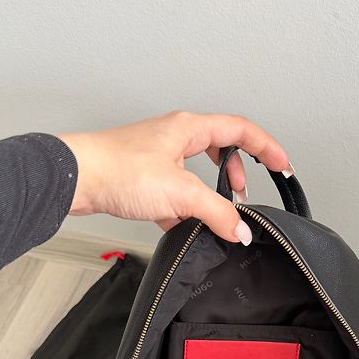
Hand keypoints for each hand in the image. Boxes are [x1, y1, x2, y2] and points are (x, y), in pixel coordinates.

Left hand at [59, 111, 292, 245]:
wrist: (75, 179)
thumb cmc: (118, 169)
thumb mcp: (180, 193)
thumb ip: (217, 213)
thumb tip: (241, 230)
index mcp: (189, 128)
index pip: (241, 130)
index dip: (267, 147)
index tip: (283, 166)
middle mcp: (175, 138)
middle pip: (220, 150)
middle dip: (235, 174)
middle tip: (241, 198)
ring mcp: (158, 158)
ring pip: (196, 175)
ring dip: (209, 196)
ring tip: (214, 216)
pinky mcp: (143, 180)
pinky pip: (175, 194)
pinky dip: (184, 211)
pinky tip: (183, 229)